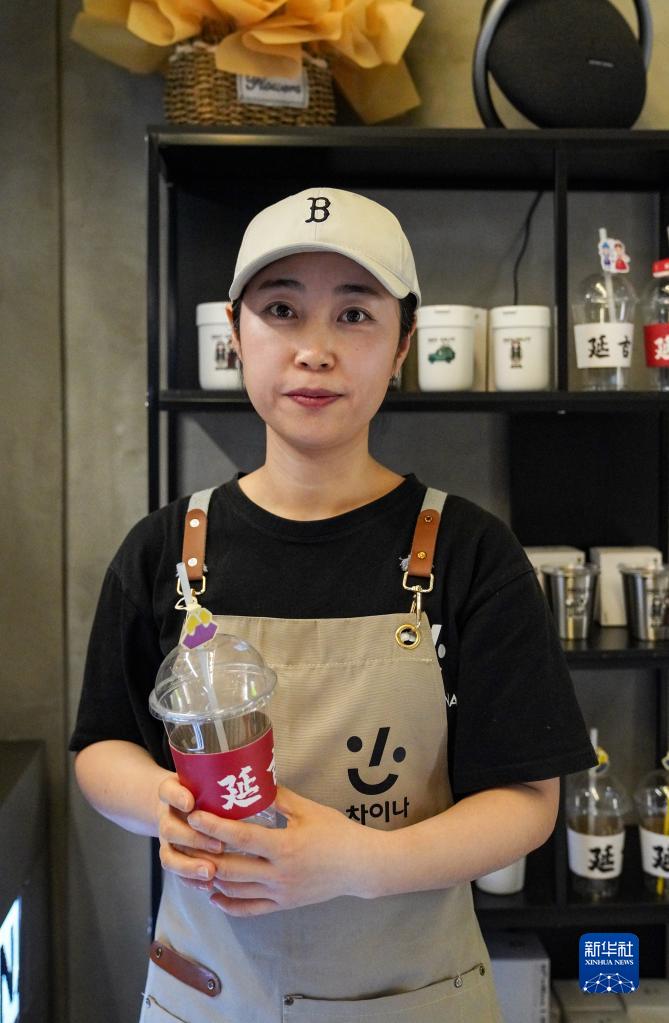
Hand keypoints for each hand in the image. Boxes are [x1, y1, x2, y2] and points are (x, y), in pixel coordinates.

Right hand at [157, 774, 223, 886]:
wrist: (179, 802)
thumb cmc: (202, 789)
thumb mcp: (206, 778)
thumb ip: (224, 780)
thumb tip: (264, 779)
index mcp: (173, 792)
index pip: (168, 790)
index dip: (177, 797)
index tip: (190, 803)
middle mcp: (167, 816)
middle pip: (170, 827)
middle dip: (193, 838)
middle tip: (219, 846)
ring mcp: (167, 839)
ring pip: (169, 855)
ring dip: (190, 865)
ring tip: (211, 871)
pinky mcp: (172, 856)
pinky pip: (176, 873)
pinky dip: (190, 880)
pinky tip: (208, 884)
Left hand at [186, 785, 378, 916]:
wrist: (360, 866)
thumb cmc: (337, 833)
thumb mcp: (308, 810)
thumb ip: (278, 798)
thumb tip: (254, 780)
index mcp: (284, 847)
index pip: (240, 838)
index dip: (214, 828)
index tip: (196, 816)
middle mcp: (279, 874)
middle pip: (231, 868)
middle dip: (204, 854)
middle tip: (186, 841)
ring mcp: (280, 893)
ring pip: (236, 890)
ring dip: (211, 879)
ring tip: (192, 865)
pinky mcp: (284, 904)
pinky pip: (250, 909)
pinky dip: (228, 904)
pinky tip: (214, 894)